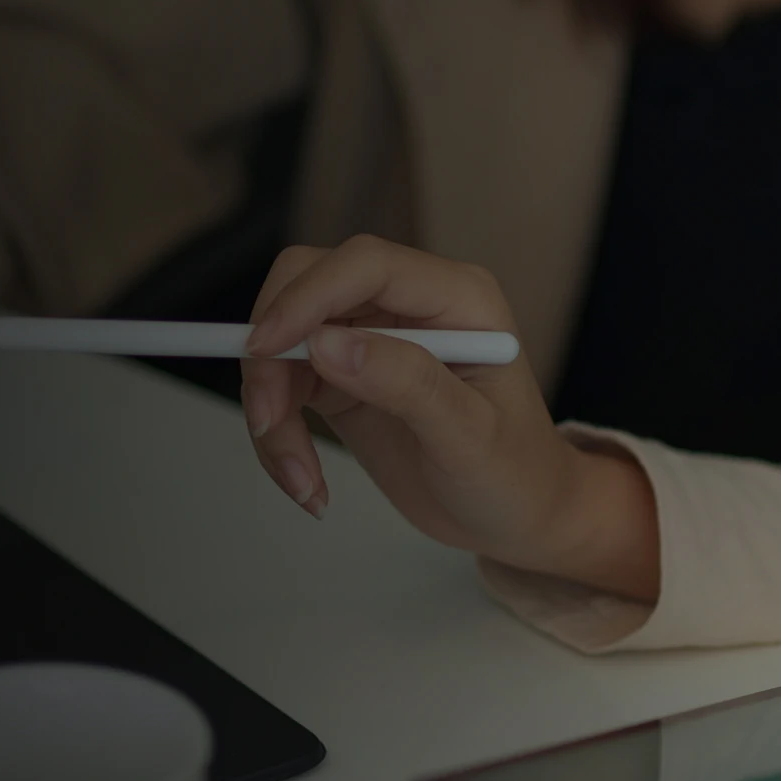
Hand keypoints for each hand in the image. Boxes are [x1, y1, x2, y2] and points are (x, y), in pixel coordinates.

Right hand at [240, 236, 659, 598]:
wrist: (518, 517)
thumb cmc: (516, 476)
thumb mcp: (470, 438)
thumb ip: (407, 384)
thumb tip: (326, 343)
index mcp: (457, 298)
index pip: (365, 264)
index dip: (306, 297)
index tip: (262, 349)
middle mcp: (410, 305)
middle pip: (309, 285)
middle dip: (273, 351)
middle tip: (267, 422)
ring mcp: (375, 339)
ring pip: (285, 340)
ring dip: (271, 405)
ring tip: (299, 480)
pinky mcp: (346, 378)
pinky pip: (285, 384)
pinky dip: (278, 432)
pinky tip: (305, 484)